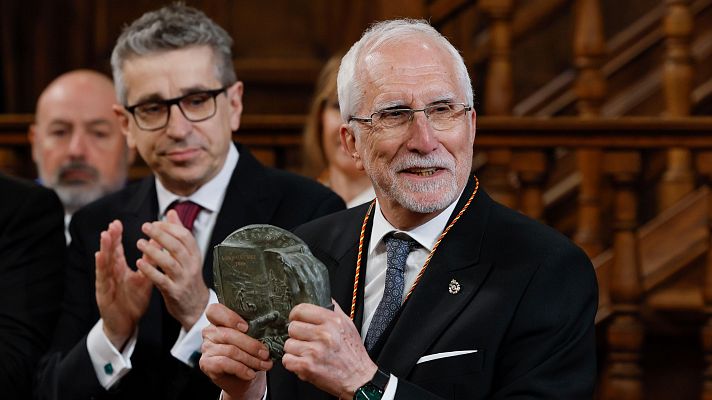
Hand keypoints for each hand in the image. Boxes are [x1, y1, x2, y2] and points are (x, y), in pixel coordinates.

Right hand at [95, 220, 152, 348]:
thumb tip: (157, 246)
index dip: (117, 238)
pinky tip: (100, 258)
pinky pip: (103, 280)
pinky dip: (101, 268)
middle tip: (113, 225)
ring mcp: (106, 284)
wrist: (126, 324)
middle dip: (111, 239)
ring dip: (105, 250)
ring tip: (105, 236)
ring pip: (105, 264)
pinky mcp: (104, 295)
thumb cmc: (133, 301)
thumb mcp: (143, 280)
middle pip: (110, 254)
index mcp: (120, 270)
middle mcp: (112, 274)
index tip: (117, 223)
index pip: (117, 251)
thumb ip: (148, 263)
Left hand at [136, 210, 208, 329]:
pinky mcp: (174, 292)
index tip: (155, 222)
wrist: (195, 307)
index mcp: (195, 255)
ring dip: (153, 251)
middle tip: (145, 227)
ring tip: (139, 243)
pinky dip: (150, 271)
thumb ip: (179, 234)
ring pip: (169, 263)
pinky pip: (161, 280)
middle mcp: (191, 266)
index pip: (185, 236)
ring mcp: (183, 280)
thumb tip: (171, 212)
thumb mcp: (188, 256)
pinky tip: (139, 263)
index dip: (170, 227)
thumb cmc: (188, 278)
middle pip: (177, 247)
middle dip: (161, 235)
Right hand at [200, 303, 272, 399]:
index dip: (230, 318)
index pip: (215, 310)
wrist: (239, 377)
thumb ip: (253, 330)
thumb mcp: (250, 338)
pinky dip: (241, 369)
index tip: (246, 327)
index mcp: (219, 320)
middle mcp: (210, 332)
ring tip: (264, 365)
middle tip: (266, 353)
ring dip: (251, 360)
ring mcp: (206, 347)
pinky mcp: (206, 363)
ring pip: (230, 350)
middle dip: (251, 345)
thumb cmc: (246, 353)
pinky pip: (225, 363)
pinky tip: (250, 374)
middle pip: (229, 334)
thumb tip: (270, 330)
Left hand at [282, 300, 376, 398]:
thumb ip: (335, 311)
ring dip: (295, 350)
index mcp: (332, 321)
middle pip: (292, 327)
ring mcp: (314, 351)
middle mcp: (324, 334)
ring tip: (307, 354)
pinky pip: (287, 360)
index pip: (301, 310)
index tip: (297, 320)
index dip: (296, 316)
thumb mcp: (349, 325)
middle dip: (297, 335)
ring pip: (288, 344)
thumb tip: (325, 298)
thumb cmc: (354, 354)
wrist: (359, 378)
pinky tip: (303, 363)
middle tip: (306, 341)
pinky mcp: (308, 367)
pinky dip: (293, 363)